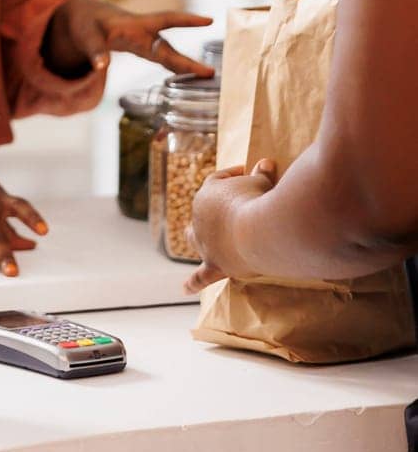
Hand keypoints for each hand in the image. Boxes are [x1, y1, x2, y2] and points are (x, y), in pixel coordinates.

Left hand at [46, 0, 214, 79]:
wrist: (84, 17)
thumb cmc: (85, 24)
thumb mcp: (86, 36)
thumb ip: (94, 50)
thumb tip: (101, 67)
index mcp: (133, 25)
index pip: (165, 20)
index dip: (186, 20)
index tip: (208, 20)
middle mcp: (143, 33)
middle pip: (169, 47)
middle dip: (188, 61)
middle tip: (211, 72)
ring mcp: (143, 41)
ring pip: (168, 54)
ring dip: (185, 65)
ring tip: (208, 75)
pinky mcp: (141, 48)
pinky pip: (161, 57)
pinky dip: (174, 65)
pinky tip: (188, 75)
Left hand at [184, 159, 276, 293]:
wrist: (257, 229)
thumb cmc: (258, 200)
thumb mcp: (261, 182)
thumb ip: (261, 174)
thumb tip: (266, 162)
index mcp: (208, 193)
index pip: (220, 180)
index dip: (235, 175)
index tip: (251, 172)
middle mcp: (200, 218)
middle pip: (202, 210)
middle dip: (208, 208)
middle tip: (216, 207)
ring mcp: (205, 242)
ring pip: (195, 239)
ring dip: (193, 237)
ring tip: (187, 235)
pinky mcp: (215, 264)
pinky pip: (201, 275)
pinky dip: (193, 282)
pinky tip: (185, 288)